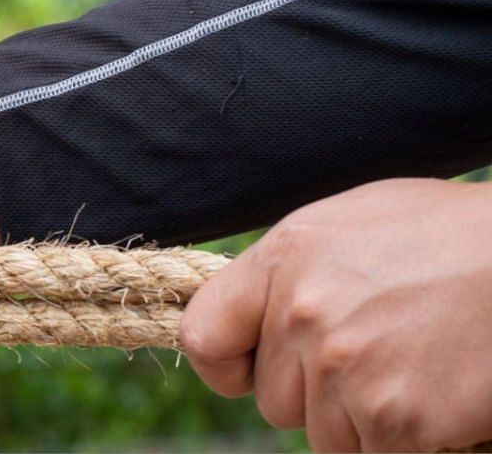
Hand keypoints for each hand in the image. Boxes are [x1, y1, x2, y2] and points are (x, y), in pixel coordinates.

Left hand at [181, 178, 491, 451]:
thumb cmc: (452, 237)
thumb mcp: (352, 224)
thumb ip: (291, 272)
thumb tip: (251, 317)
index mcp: (284, 258)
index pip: (204, 337)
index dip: (227, 365)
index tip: (250, 371)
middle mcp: (303, 316)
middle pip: (273, 400)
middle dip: (316, 394)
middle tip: (378, 356)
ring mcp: (347, 370)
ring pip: (323, 435)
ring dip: (362, 420)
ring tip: (413, 367)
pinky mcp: (396, 419)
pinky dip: (403, 441)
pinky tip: (436, 394)